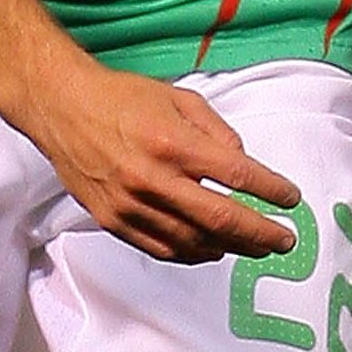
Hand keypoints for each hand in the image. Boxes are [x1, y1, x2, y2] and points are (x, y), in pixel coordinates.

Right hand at [30, 53, 300, 264]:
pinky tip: (212, 249)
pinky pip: (161, 248)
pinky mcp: (113, 220)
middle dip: (261, 234)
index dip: (270, 190)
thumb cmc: (120, 98)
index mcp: (172, 142)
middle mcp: (152, 178)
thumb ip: (215, 130)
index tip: (290, 198)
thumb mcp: (178, 97)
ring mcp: (131, 205)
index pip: (236, 175)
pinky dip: (193, 254)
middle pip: (221, 219)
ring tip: (254, 247)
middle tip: (284, 241)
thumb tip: (241, 162)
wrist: (61, 107)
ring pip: (193, 241)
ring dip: (231, 248)